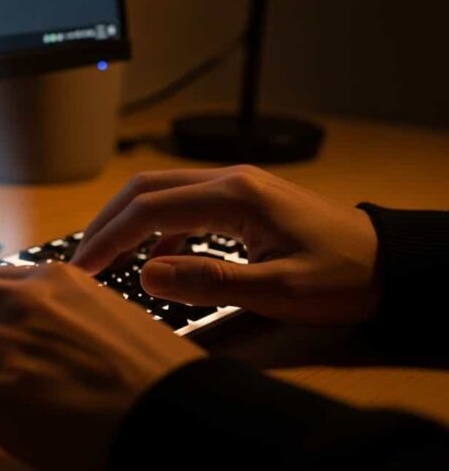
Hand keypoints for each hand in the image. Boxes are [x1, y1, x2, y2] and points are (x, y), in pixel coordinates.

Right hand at [72, 165, 379, 324]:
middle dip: (106, 223)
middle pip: (145, 189)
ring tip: (106, 261)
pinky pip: (182, 207)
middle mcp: (228, 180)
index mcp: (233, 196)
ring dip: (127, 224)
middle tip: (80, 261)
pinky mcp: (240, 200)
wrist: (390, 263)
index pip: (148, 211)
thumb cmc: (341, 278)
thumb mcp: (277, 289)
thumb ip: (208, 281)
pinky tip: (155, 263)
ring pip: (160, 194)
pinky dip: (156, 231)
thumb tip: (145, 274)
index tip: (81, 269)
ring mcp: (234, 186)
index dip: (108, 240)